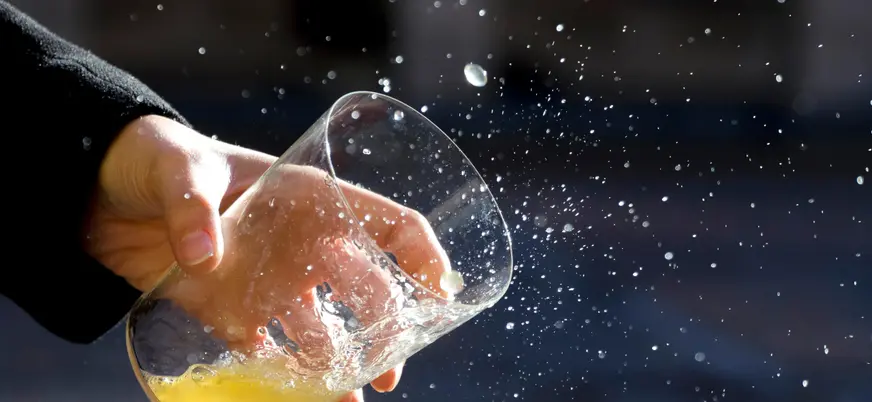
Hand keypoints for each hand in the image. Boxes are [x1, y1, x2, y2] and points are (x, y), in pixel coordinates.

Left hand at [85, 115, 448, 399]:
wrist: (106, 193)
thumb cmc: (155, 159)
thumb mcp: (177, 169)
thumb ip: (191, 206)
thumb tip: (204, 258)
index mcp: (309, 199)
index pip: (388, 224)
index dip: (422, 254)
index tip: (442, 293)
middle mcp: (302, 245)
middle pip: (367, 288)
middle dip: (389, 329)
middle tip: (389, 371)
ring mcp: (270, 281)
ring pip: (325, 330)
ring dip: (340, 365)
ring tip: (346, 399)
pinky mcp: (233, 311)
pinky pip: (269, 352)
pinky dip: (285, 378)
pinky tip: (297, 398)